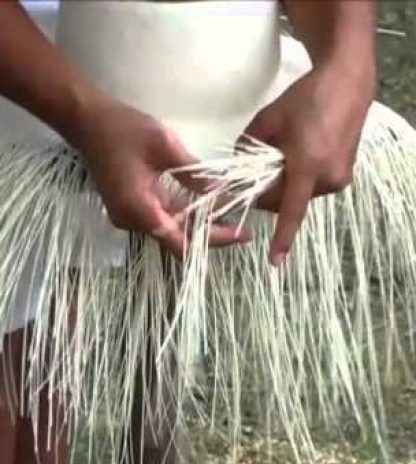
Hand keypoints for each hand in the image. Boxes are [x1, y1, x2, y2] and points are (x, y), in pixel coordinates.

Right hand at [70, 96, 251, 258]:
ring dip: (199, 224)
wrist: (87, 121)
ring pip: (172, 228)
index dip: (211, 242)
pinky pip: (163, 216)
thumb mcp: (165, 146)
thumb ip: (194, 173)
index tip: (239, 236)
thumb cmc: (122, 129)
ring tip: (232, 218)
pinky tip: (208, 207)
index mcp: (139, 209)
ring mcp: (131, 215)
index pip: (180, 241)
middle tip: (243, 230)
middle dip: (210, 234)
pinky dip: (186, 213)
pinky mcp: (132, 206)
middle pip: (178, 238)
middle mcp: (133, 220)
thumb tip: (222, 190)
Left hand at [242, 64, 375, 264]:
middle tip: (255, 176)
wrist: (347, 82)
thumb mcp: (267, 120)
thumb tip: (233, 168)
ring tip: (281, 159)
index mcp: (309, 166)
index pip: (291, 210)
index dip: (282, 237)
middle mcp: (328, 179)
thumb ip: (247, 148)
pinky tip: (297, 158)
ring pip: (300, 195)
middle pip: (287, 201)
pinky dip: (299, 180)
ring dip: (285, 186)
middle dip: (268, 194)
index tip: (275, 261)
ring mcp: (339, 178)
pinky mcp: (345, 174)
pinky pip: (313, 187)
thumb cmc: (305, 98)